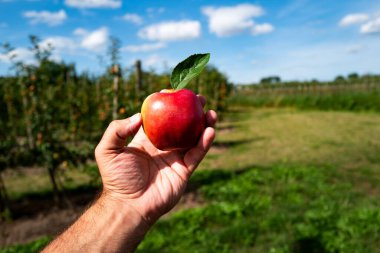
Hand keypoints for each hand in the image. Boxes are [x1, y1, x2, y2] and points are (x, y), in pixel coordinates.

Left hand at [95, 96, 216, 224]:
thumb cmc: (116, 179)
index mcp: (147, 140)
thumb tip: (138, 116)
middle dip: (190, 111)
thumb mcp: (107, 150)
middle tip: (198, 98)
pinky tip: (209, 130)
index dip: (167, 105)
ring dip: (203, 124)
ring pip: (193, 138)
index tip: (173, 92)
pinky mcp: (184, 170)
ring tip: (210, 111)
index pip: (160, 118)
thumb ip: (117, 130)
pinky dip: (204, 142)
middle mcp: (164, 147)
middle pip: (181, 125)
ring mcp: (175, 158)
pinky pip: (197, 154)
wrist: (129, 205)